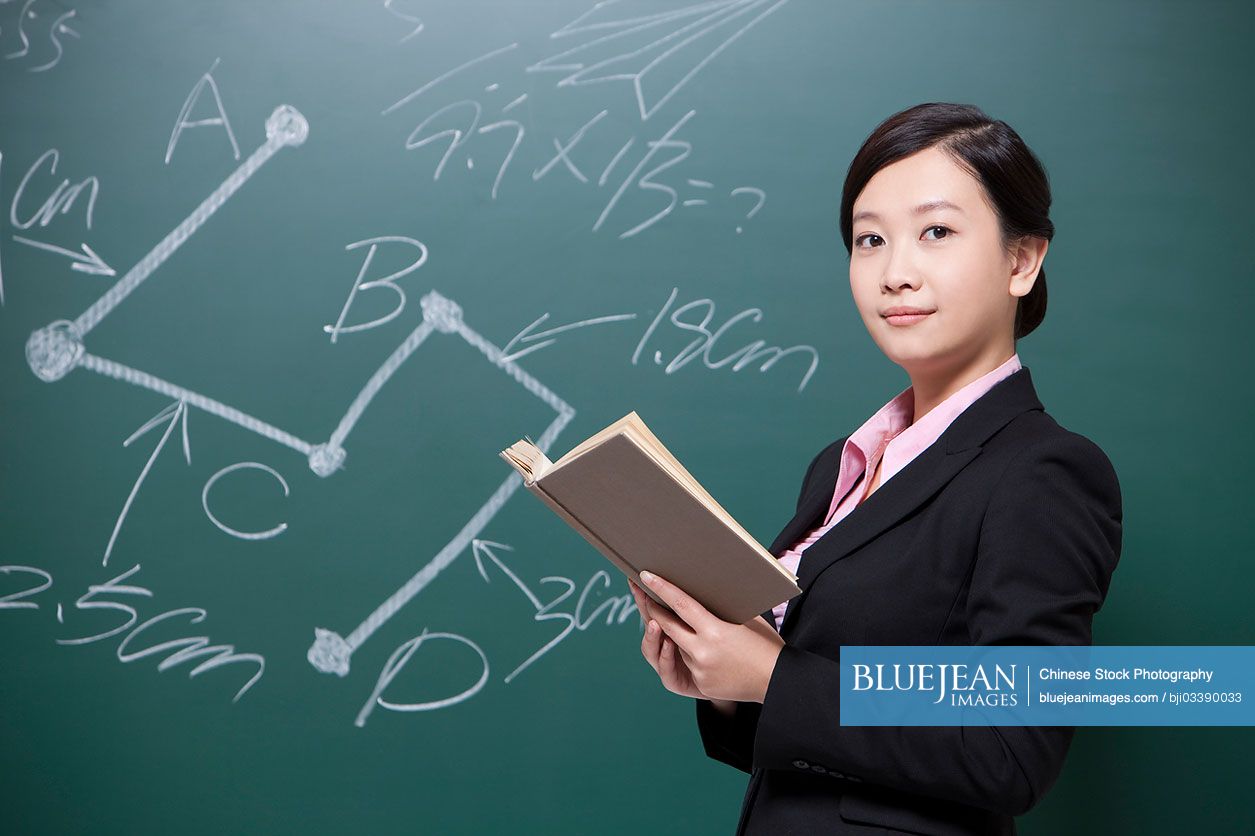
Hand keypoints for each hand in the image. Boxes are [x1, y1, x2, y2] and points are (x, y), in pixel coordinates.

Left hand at [627, 572, 784, 703]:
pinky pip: (687, 664)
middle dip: (652, 609)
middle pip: (667, 625)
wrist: (777, 681)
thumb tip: (701, 594)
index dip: (661, 589)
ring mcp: (700, 670)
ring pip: (676, 646)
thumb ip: (720, 610)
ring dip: (674, 635)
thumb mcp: (747, 620)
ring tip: (676, 623)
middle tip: (642, 593)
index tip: (645, 575)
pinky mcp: (701, 686)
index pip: (680, 604)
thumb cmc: (766, 644)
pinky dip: (691, 655)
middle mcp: (703, 651)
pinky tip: (703, 651)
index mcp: (715, 631)